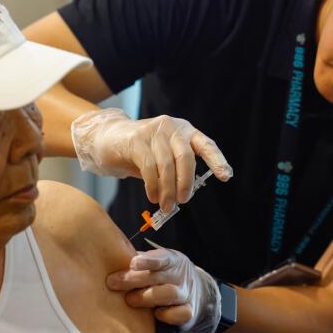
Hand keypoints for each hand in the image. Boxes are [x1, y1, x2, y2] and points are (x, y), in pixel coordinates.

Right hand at [71, 108, 232, 211]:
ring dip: (167, 190)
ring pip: (166, 166)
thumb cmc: (140, 153)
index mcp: (184, 131)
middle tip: (182, 201)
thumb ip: (176, 170)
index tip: (225, 176)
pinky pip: (149, 168)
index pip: (206, 144)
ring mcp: (153, 131)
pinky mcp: (136, 140)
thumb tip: (185, 193)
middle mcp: (171, 127)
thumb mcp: (163, 158)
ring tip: (165, 205)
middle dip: (185, 183)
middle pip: (185, 157)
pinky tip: (152, 196)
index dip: (217, 160)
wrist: (107, 138)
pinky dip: (153, 186)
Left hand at [106, 246, 220, 332]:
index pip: (161, 257)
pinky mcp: (189, 312)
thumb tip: (107, 258)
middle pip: (159, 276)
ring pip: (169, 294)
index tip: (133, 263)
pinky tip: (156, 314)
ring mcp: (186, 294)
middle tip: (113, 283)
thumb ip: (138, 262)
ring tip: (129, 300)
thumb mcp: (157, 265)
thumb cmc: (165, 276)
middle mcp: (180, 275)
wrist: (199, 294)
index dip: (148, 260)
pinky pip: (181, 314)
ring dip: (147, 297)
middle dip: (134, 279)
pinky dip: (168, 314)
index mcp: (172, 260)